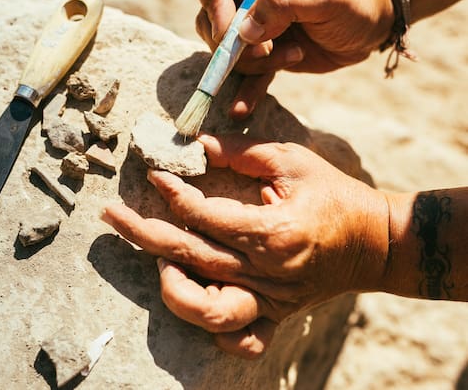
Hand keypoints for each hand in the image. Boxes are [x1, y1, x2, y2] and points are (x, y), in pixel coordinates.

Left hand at [102, 134, 389, 358]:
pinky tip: (198, 302)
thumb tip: (196, 145)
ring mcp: (271, 299)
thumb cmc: (333, 194)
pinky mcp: (276, 315)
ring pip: (208, 310)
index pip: (205, 215)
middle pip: (190, 258)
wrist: (375, 242)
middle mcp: (267, 271)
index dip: (173, 193)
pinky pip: (241, 340)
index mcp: (272, 230)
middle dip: (142, 233)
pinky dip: (215, 332)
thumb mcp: (292, 159)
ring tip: (156, 262)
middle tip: (110, 215)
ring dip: (172, 288)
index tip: (153, 173)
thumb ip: (243, 152)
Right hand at [190, 0, 393, 116]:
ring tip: (293, 56)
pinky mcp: (265, 55)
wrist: (375, 23)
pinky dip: (243, 92)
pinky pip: (244, 75)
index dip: (213, 4)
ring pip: (226, 53)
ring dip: (254, 64)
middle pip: (210, 21)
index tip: (236, 31)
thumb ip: (283, 2)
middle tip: (269, 48)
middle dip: (234, 44)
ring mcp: (254, 27)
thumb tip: (245, 32)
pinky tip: (241, 110)